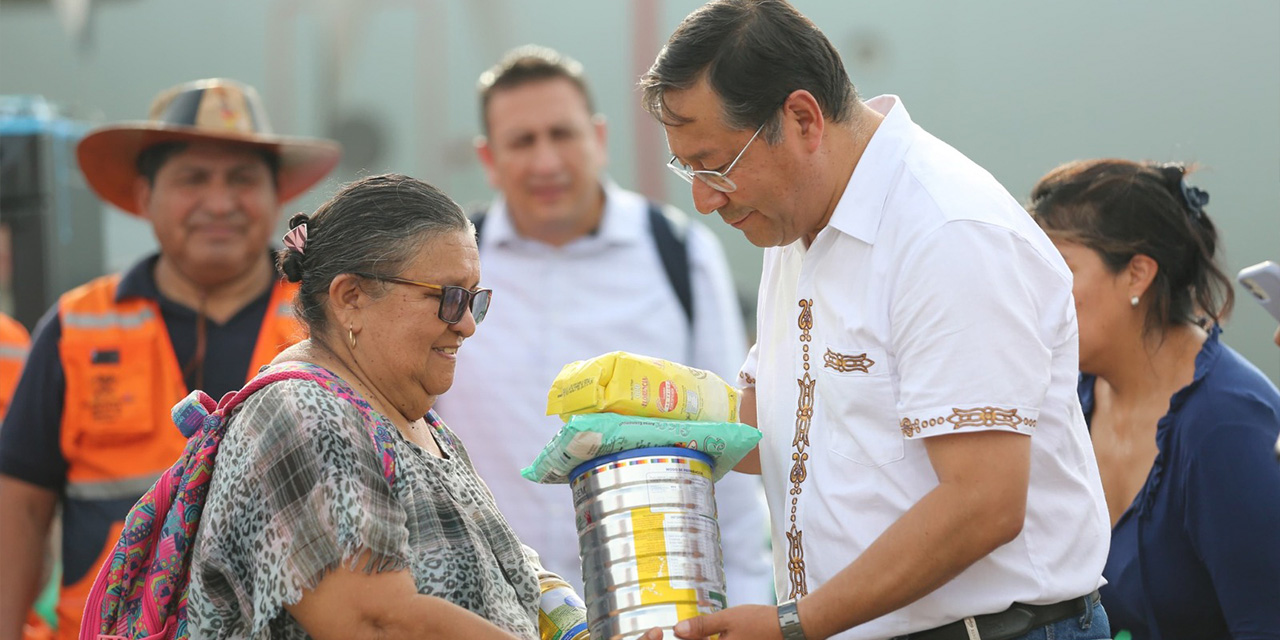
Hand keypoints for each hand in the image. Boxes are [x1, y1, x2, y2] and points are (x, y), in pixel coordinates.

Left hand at [669, 604, 784, 639]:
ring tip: (709, 631)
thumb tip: (678, 630)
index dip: (686, 638)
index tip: (680, 630)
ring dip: (708, 639)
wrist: (787, 627)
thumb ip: (702, 626)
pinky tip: (720, 635)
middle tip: (691, 629)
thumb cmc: (759, 622)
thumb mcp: (727, 619)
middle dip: (698, 637)